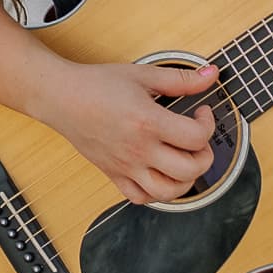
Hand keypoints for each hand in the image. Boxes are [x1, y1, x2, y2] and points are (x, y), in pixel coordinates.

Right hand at [37, 57, 220, 206]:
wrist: (61, 98)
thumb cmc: (97, 85)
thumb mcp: (143, 75)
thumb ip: (181, 78)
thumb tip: (211, 75)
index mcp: (147, 122)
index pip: (196, 137)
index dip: (208, 124)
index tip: (201, 114)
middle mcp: (138, 150)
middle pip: (189, 169)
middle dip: (204, 155)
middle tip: (197, 139)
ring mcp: (126, 167)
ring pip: (168, 192)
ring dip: (186, 180)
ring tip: (184, 160)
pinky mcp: (114, 175)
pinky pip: (140, 197)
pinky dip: (157, 192)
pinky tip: (161, 173)